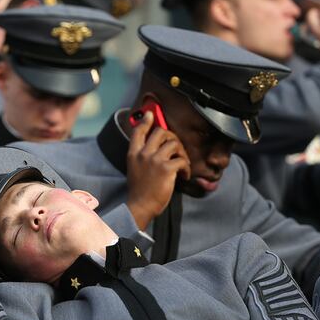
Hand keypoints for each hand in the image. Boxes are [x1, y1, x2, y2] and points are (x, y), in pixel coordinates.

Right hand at [126, 111, 190, 228]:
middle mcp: (143, 154)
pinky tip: (184, 176)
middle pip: (161, 132)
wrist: (140, 206)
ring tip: (182, 165)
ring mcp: (154, 160)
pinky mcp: (166, 169)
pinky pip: (182, 161)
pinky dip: (186, 168)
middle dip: (172, 138)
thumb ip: (141, 156)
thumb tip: (155, 147)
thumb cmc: (139, 190)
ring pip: (174, 143)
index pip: (138, 131)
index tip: (151, 114)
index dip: (146, 120)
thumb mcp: (134, 169)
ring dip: (182, 153)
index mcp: (133, 154)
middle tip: (176, 149)